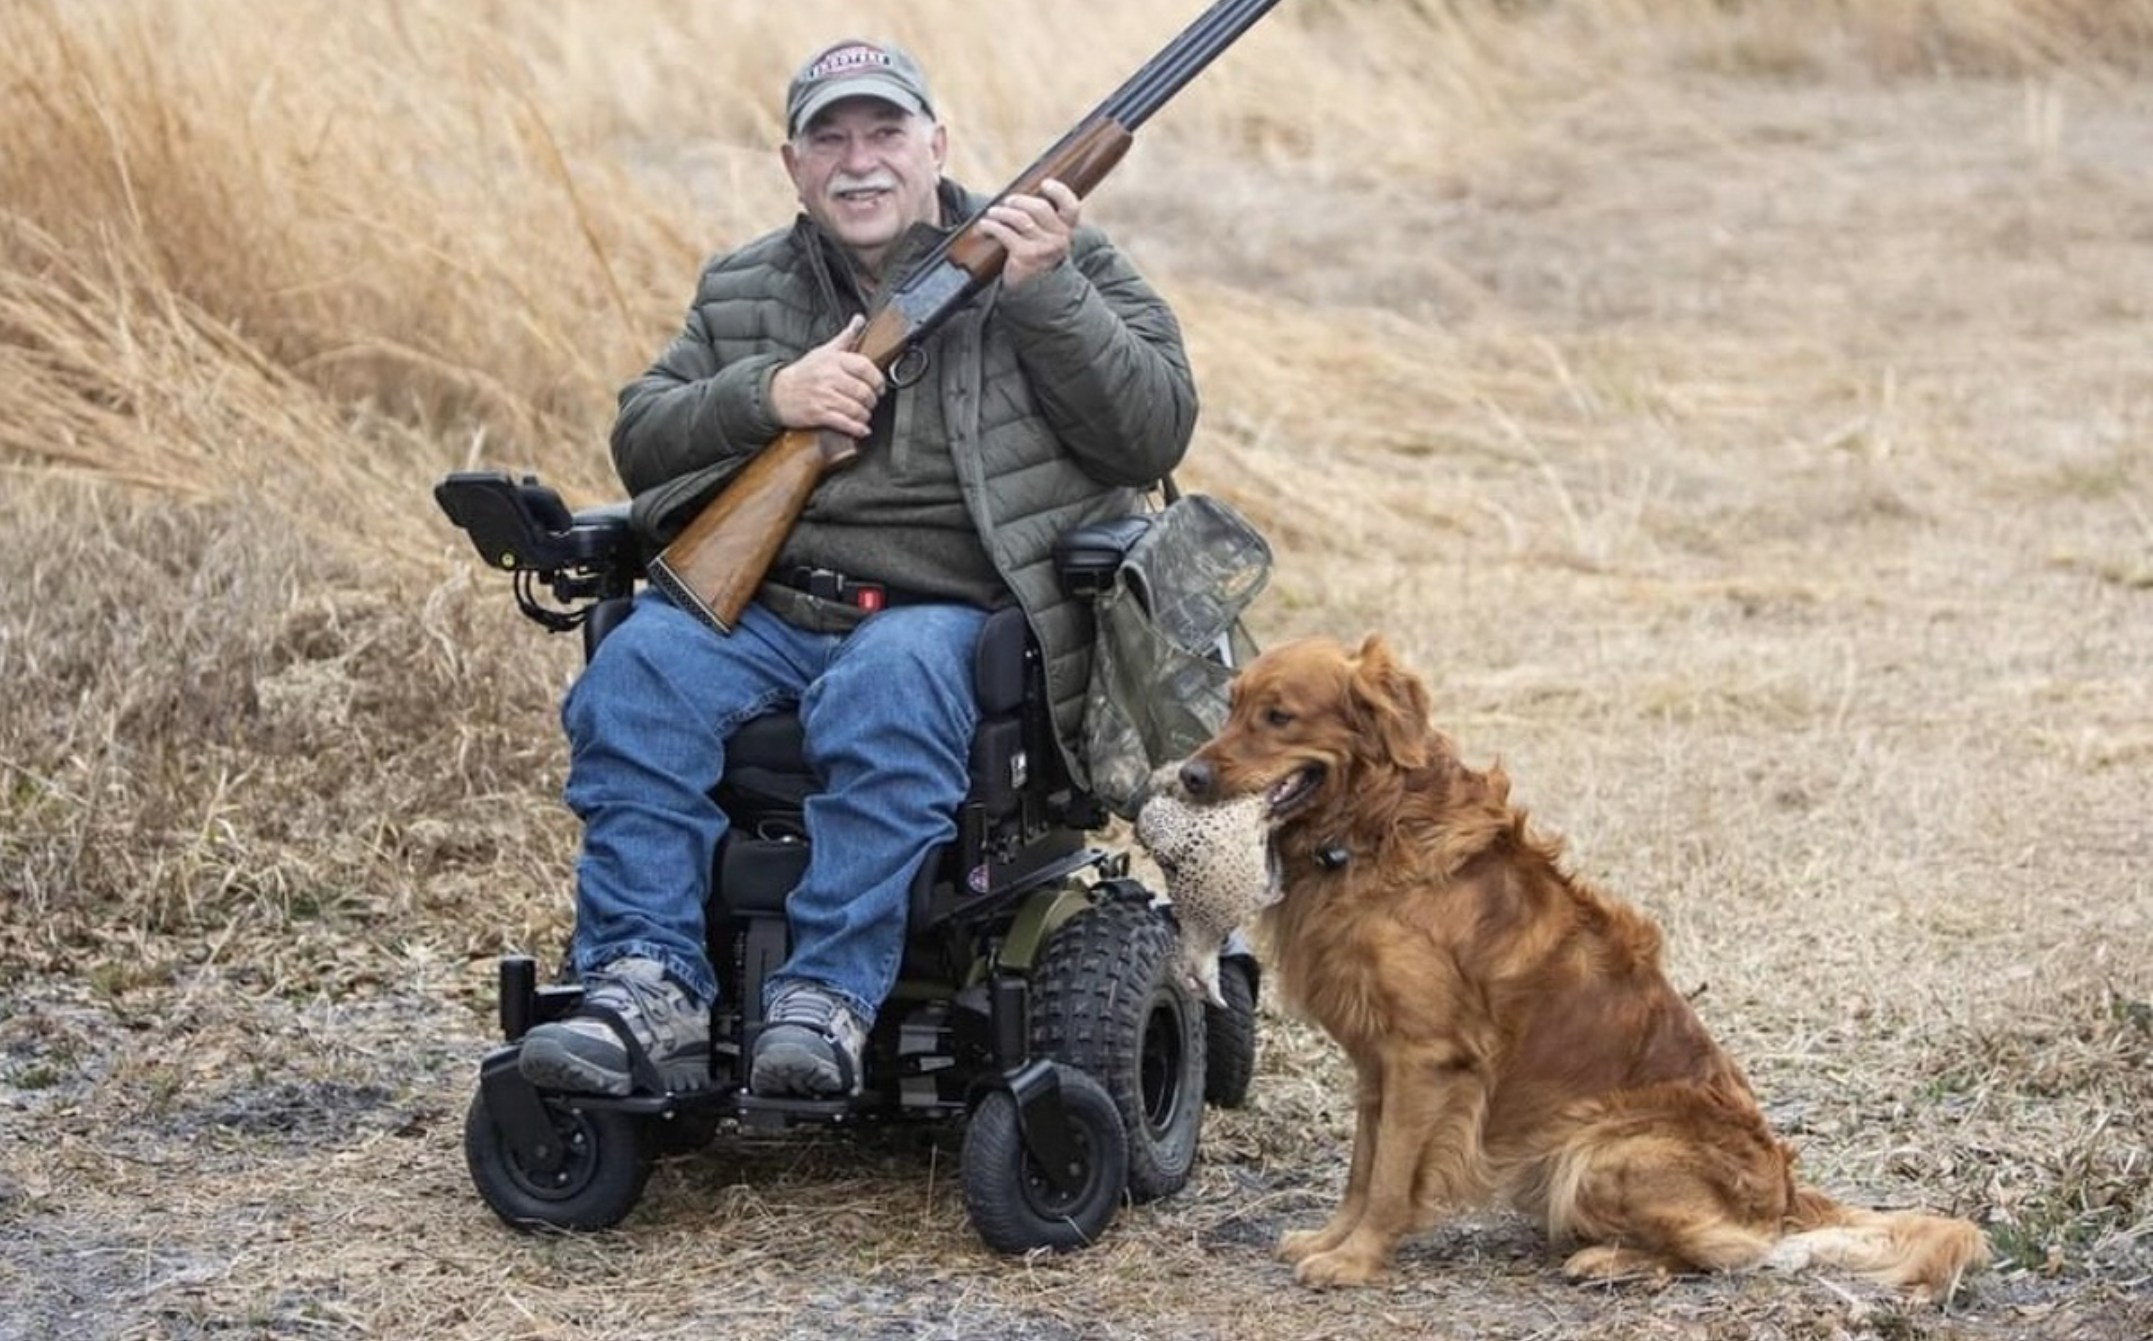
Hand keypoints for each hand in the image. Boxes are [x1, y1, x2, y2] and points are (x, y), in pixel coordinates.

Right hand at [769, 315, 881, 437]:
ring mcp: (824, 396)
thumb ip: (845, 337)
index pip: (865, 367)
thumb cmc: (803, 372)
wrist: (777, 392)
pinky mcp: (819, 414)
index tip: (880, 386)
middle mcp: (829, 377)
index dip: (877, 379)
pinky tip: (862, 429)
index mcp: (833, 360)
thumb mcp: (824, 350)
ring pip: (856, 409)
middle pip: (863, 391)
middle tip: (871, 402)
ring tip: (864, 414)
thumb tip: (859, 320)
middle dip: (872, 400)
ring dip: (865, 415)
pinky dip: (857, 428)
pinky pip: (845, 423)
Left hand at [982, 178, 1078, 288]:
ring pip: (1021, 218)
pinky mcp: (1025, 256)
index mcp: (1067, 231)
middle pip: (1040, 208)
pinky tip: (984, 226)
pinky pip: (1005, 232)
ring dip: (1002, 212)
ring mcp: (1043, 248)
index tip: (1044, 184)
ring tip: (992, 212)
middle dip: (1019, 200)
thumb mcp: (1047, 238)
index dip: (1059, 192)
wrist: (1033, 290)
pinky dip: (991, 226)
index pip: (1072, 207)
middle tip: (1007, 201)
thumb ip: (1044, 219)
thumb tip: (1021, 193)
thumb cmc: (1037, 257)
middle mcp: (1060, 240)